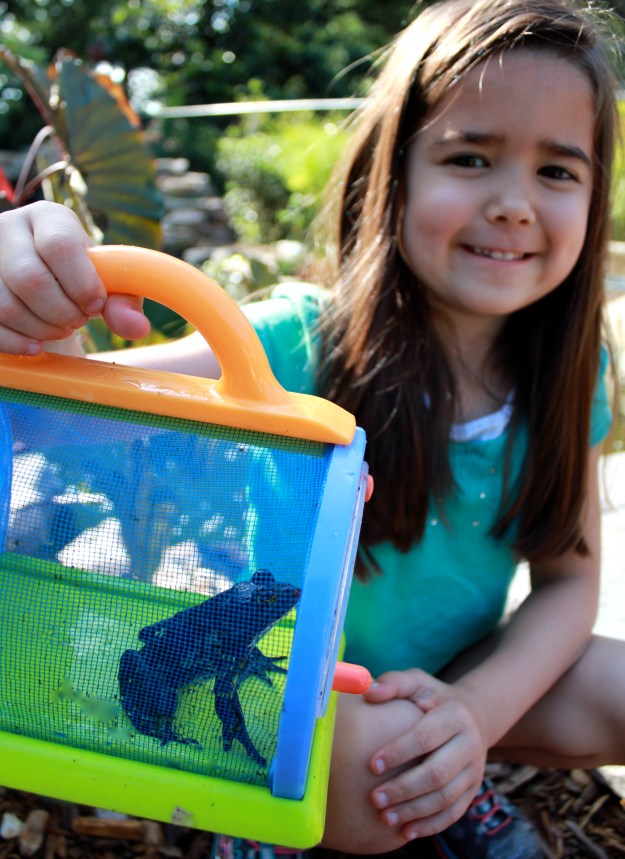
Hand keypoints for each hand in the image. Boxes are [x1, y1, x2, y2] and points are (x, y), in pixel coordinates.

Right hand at [0, 202, 148, 353]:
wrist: (48, 281)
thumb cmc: (83, 277)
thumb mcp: (109, 281)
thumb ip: (125, 300)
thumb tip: (137, 327)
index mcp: (48, 218)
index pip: (59, 246)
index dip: (81, 284)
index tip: (94, 305)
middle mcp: (9, 229)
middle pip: (29, 279)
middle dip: (61, 312)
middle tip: (77, 321)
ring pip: (4, 305)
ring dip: (41, 330)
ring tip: (60, 329)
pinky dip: (16, 343)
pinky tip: (36, 346)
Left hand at [365, 668, 486, 839]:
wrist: (473, 715)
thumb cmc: (432, 698)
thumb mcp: (417, 682)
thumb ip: (394, 683)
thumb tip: (369, 692)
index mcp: (455, 715)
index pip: (426, 737)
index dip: (399, 752)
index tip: (372, 765)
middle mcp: (470, 743)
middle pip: (438, 773)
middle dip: (404, 788)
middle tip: (374, 798)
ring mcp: (474, 769)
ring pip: (446, 797)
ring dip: (414, 811)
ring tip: (385, 817)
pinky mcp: (473, 789)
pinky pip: (454, 812)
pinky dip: (430, 825)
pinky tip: (406, 831)